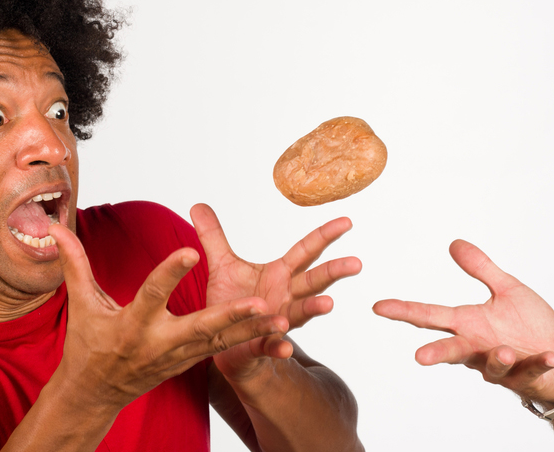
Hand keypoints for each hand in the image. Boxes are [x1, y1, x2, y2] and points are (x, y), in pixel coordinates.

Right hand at [47, 223, 283, 410]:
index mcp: (133, 324)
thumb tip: (54, 228)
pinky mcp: (193, 361)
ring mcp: (180, 356)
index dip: (170, 274)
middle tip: (260, 301)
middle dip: (230, 316)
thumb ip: (75, 264)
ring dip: (252, 329)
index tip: (189, 250)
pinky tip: (277, 328)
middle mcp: (160, 342)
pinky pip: (226, 349)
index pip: (153, 295)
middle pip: (201, 327)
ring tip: (282, 314)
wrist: (97, 392)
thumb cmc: (89, 345)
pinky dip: (252, 340)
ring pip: (222, 341)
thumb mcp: (82, 305)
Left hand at [191, 203, 361, 379]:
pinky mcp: (263, 344)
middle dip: (334, 272)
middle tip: (355, 263)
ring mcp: (279, 321)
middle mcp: (286, 297)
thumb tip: (198, 206)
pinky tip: (284, 347)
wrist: (223, 343)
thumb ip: (214, 237)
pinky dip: (279, 346)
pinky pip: (273, 345)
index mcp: (280, 274)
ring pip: (301, 313)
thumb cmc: (231, 303)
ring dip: (314, 308)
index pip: (306, 251)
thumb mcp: (222, 266)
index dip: (325, 236)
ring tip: (328, 303)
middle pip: (313, 281)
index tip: (346, 222)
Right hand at [373, 239, 553, 404]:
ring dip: (496, 360)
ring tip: (504, 352)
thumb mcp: (506, 289)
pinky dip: (539, 364)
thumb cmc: (527, 326)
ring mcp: (502, 365)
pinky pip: (531, 370)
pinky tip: (548, 356)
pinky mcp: (527, 375)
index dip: (405, 311)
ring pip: (491, 366)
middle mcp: (479, 347)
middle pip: (452, 350)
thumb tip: (454, 243)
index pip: (431, 316)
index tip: (379, 306)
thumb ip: (481, 269)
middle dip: (437, 353)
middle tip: (419, 357)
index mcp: (469, 324)